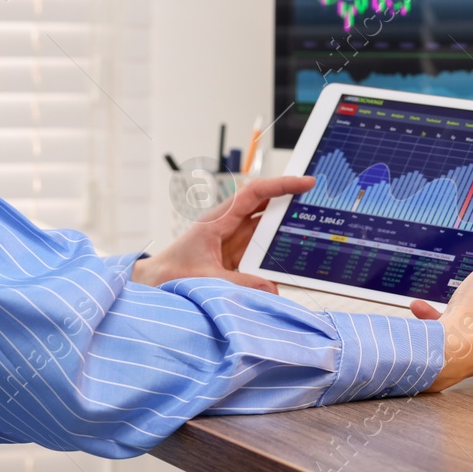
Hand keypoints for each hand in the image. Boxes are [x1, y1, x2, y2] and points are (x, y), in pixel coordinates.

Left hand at [130, 175, 314, 291]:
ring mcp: (233, 239)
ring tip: (312, 229)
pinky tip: (293, 257)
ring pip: (267, 227)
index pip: (255, 193)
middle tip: (319, 201)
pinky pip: (262, 247)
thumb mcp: (206, 280)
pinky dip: (278, 250)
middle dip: (291, 201)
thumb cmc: (170, 275)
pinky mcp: (236, 254)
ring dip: (286, 228)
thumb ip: (240, 284)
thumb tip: (273, 289)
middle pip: (266, 206)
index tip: (306, 182)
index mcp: (219, 220)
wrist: (153, 284)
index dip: (282, 185)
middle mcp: (228, 225)